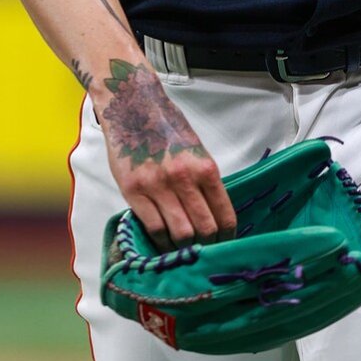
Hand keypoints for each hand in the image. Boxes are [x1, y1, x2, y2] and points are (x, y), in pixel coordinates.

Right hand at [95, 58, 236, 248]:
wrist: (134, 106)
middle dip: (208, 246)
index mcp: (204, 167)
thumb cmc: (167, 127)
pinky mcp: (133, 191)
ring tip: (185, 252)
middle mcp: (184, 178)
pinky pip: (153, 228)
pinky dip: (161, 242)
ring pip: (179, 234)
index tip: (226, 245)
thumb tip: (213, 214)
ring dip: (184, 249)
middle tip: (206, 253)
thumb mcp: (195, 150)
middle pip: (204, 229)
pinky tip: (164, 244)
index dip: (227, 236)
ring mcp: (157, 186)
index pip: (223, 214)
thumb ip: (203, 180)